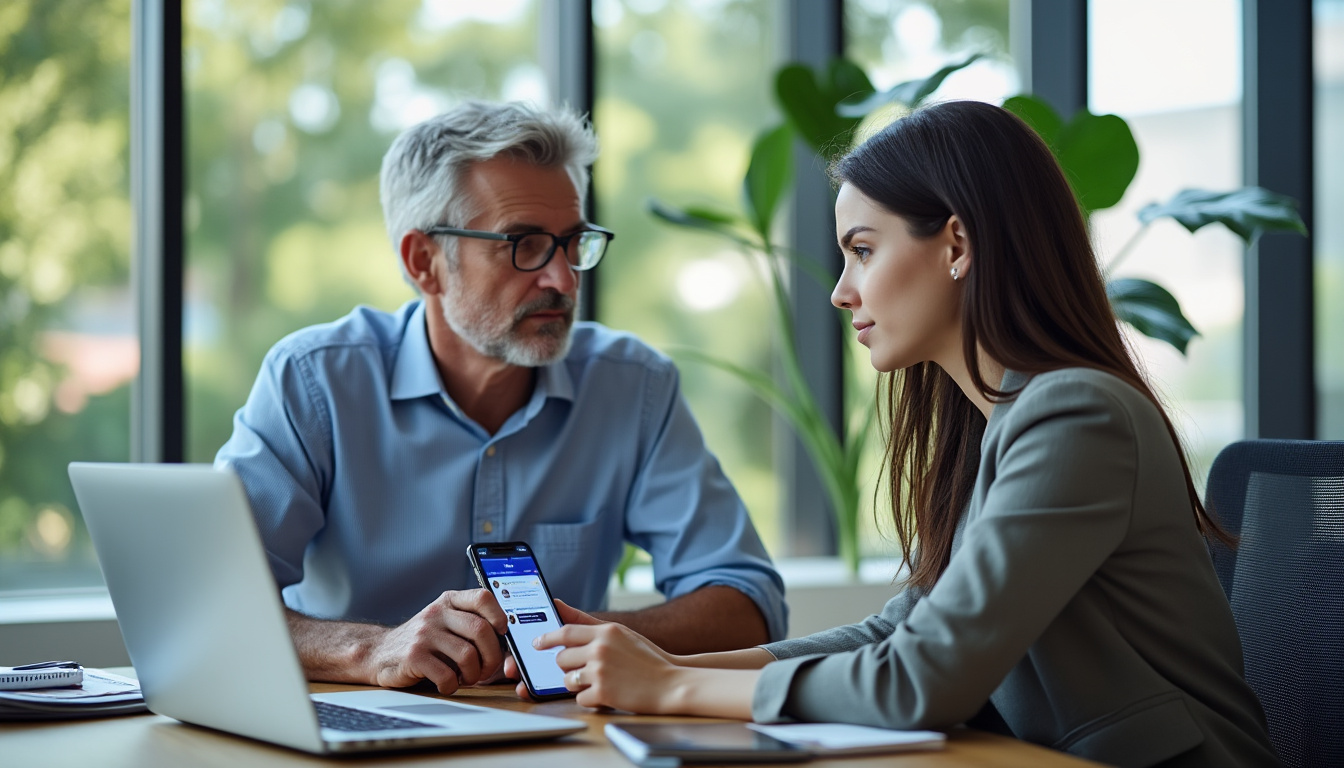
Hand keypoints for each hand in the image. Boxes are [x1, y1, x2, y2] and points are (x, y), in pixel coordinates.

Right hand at [364, 589, 505, 693]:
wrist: (380, 652)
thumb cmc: (424, 641)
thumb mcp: (444, 621)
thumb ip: (470, 624)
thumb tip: (506, 643)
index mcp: (449, 601)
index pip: (482, 597)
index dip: (499, 614)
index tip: (503, 632)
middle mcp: (437, 613)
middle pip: (481, 630)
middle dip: (492, 656)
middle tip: (487, 669)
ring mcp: (424, 634)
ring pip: (467, 655)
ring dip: (474, 674)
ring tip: (467, 678)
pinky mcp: (414, 656)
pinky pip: (447, 675)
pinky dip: (453, 685)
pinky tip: (448, 683)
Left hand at [533, 621, 683, 712]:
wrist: (671, 683)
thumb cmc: (645, 658)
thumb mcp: (621, 634)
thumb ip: (589, 622)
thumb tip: (558, 604)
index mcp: (606, 631)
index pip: (566, 632)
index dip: (547, 638)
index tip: (536, 643)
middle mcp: (601, 648)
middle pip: (562, 658)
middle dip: (566, 667)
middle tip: (582, 670)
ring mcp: (601, 671)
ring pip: (567, 680)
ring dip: (577, 684)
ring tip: (598, 682)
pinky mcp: (603, 693)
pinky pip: (580, 698)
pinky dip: (591, 699)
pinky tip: (607, 694)